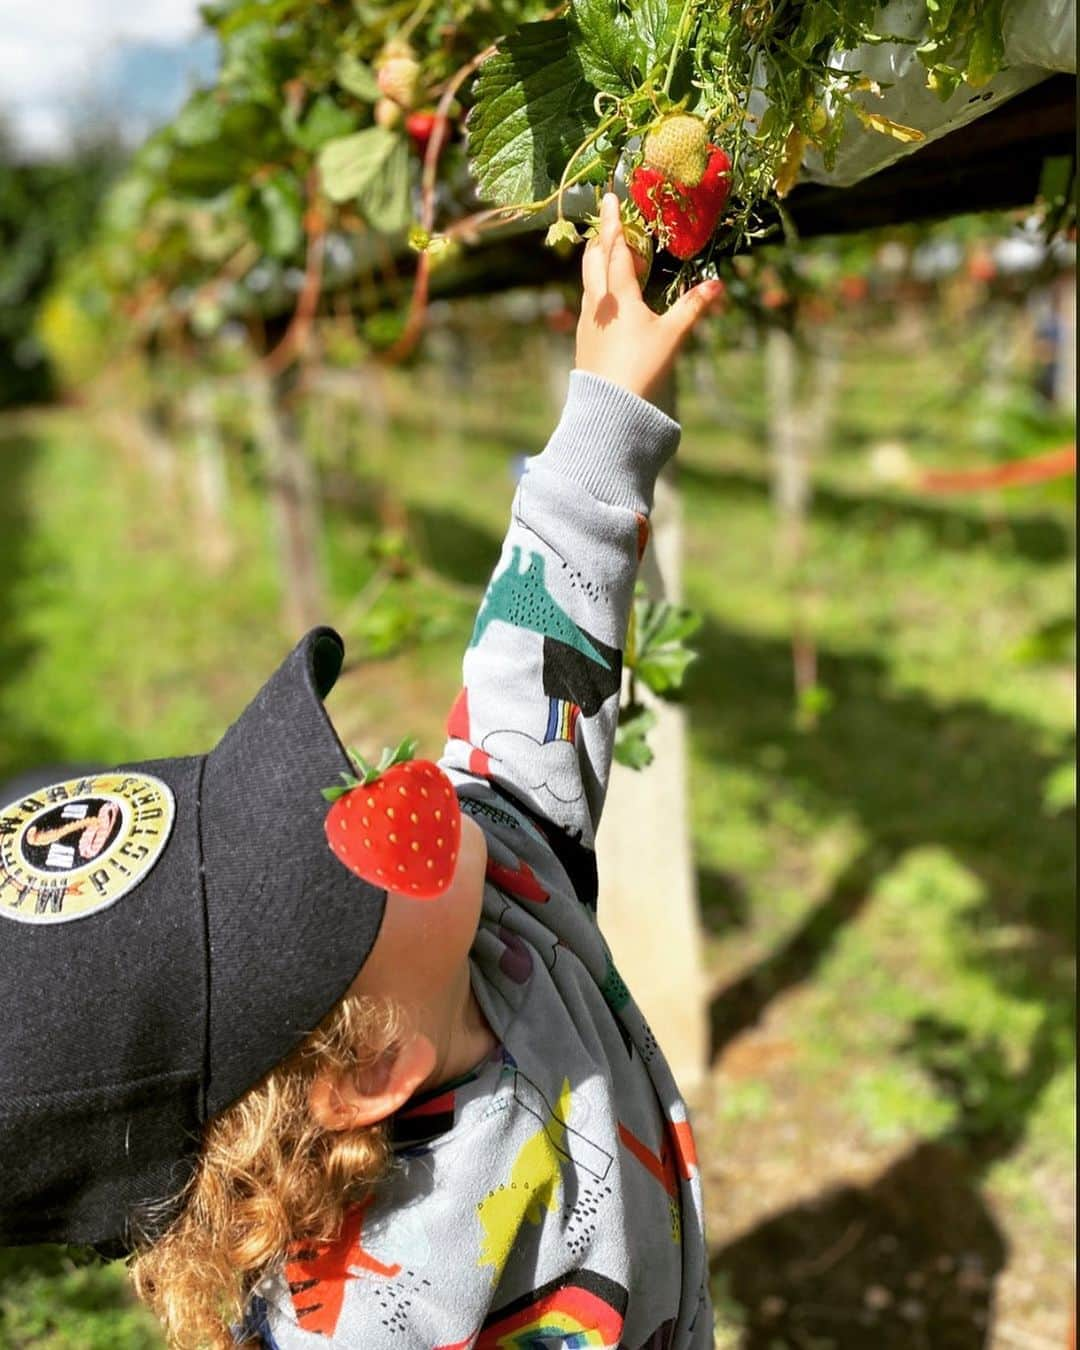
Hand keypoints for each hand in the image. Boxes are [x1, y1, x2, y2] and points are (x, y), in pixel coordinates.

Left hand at [574, 192, 724, 404]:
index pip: (616, 249)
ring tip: (611, 253)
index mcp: (618, 296)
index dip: (614, 222)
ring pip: (589, 279)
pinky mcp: (584, 337)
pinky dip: (598, 286)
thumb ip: (693, 307)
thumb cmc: (642, 368)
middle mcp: (598, 302)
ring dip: (598, 261)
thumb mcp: (672, 336)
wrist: (609, 408)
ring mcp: (587, 320)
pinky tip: (609, 296)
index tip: (608, 197)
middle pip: (594, 259)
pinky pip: (589, 300)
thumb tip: (718, 285)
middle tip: (610, 221)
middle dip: (601, 237)